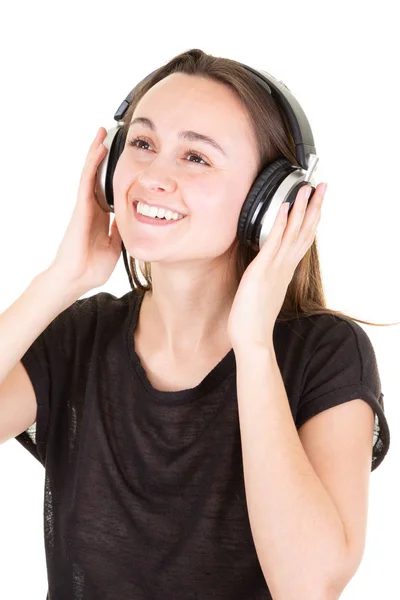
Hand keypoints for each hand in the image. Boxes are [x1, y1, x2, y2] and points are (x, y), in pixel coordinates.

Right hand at [48, 128, 121, 293]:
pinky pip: (87, 180)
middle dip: (104, 156)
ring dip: (95, 152)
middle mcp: (93, 207)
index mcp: (102, 216)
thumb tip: (134, 218)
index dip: (116, 173)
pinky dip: (92, 164)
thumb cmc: (93, 266)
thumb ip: (123, 230)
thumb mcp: (117, 245)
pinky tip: (97, 149)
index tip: (126, 160)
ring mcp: (86, 206)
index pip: (109, 188)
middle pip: (98, 176)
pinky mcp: (81, 207)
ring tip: (101, 132)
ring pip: (90, 173)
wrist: (77, 278)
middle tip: (111, 136)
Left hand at [227, 182, 326, 350]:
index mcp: (286, 270)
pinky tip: (284, 207)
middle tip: (322, 186)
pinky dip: (280, 223)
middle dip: (314, 207)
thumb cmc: (254, 317)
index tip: (317, 201)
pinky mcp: (262, 269)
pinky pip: (273, 242)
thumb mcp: (265, 290)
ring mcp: (275, 267)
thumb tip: (267, 266)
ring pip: (293, 232)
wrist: (252, 337)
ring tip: (307, 188)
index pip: (303, 238)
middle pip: (305, 230)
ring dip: (300, 208)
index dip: (311, 218)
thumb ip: (269, 275)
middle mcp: (285, 266)